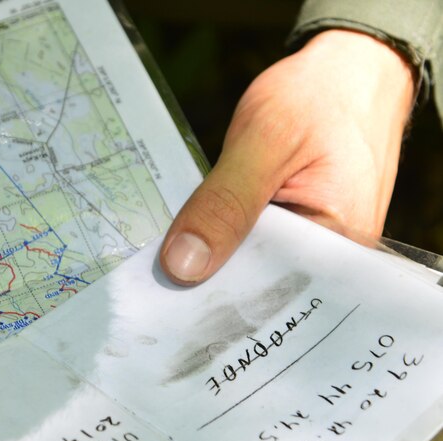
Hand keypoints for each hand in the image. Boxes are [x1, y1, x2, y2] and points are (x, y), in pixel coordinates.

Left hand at [159, 30, 415, 284]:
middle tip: (155, 288)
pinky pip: (253, 248)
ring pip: (251, 270)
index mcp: (339, 246)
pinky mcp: (295, 232)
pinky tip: (192, 242)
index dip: (213, 301)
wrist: (351, 70)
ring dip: (211, 263)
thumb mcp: (264, 143)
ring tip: (167, 270)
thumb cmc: (318, 97)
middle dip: (208, 285)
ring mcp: (313, 247)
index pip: (268, 296)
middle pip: (258, 290)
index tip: (167, 303)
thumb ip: (224, 204)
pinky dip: (223, 242)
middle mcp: (331, 258)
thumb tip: (181, 267)